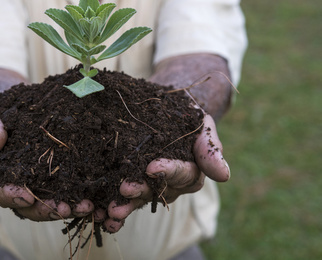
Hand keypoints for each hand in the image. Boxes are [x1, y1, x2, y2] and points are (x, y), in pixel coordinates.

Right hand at [0, 104, 94, 220]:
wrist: (22, 112)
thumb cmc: (3, 116)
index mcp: (0, 175)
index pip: (1, 192)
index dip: (12, 196)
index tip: (26, 196)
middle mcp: (20, 186)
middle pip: (29, 206)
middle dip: (46, 210)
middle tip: (63, 209)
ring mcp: (41, 186)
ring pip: (52, 205)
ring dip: (69, 209)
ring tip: (86, 207)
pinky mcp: (60, 181)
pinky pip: (69, 195)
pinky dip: (81, 200)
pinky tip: (97, 202)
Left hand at [102, 114, 229, 231]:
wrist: (162, 108)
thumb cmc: (185, 116)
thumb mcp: (201, 125)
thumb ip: (210, 149)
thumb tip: (224, 176)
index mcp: (189, 171)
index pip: (182, 174)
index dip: (168, 171)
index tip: (152, 167)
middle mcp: (169, 184)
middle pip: (156, 191)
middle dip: (140, 192)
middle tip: (124, 191)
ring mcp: (148, 186)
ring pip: (137, 199)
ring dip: (123, 207)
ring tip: (109, 212)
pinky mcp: (127, 183)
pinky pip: (120, 197)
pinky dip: (108, 207)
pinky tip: (97, 213)